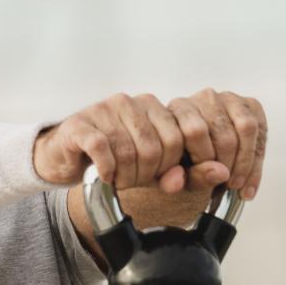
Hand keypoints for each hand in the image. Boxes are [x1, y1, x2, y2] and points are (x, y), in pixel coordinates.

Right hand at [33, 89, 266, 199]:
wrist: (65, 156)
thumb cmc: (115, 161)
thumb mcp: (156, 170)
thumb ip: (187, 173)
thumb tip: (220, 173)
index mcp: (155, 108)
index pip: (179, 139)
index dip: (172, 166)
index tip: (157, 178)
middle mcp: (133, 102)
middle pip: (157, 147)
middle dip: (148, 174)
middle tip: (135, 182)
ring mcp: (105, 110)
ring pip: (131, 150)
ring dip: (126, 176)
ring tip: (119, 180)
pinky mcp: (81, 123)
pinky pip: (103, 148)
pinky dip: (108, 170)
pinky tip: (105, 176)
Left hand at [165, 88, 267, 199]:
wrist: (194, 159)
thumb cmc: (181, 166)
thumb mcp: (179, 177)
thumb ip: (193, 176)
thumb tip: (220, 173)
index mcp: (178, 109)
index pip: (196, 131)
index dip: (204, 160)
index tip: (206, 180)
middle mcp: (203, 98)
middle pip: (224, 133)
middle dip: (227, 166)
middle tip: (224, 186)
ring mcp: (229, 99)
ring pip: (246, 128)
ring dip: (245, 163)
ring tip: (237, 185)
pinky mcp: (250, 105)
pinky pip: (261, 131)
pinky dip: (256, 163)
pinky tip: (249, 184)